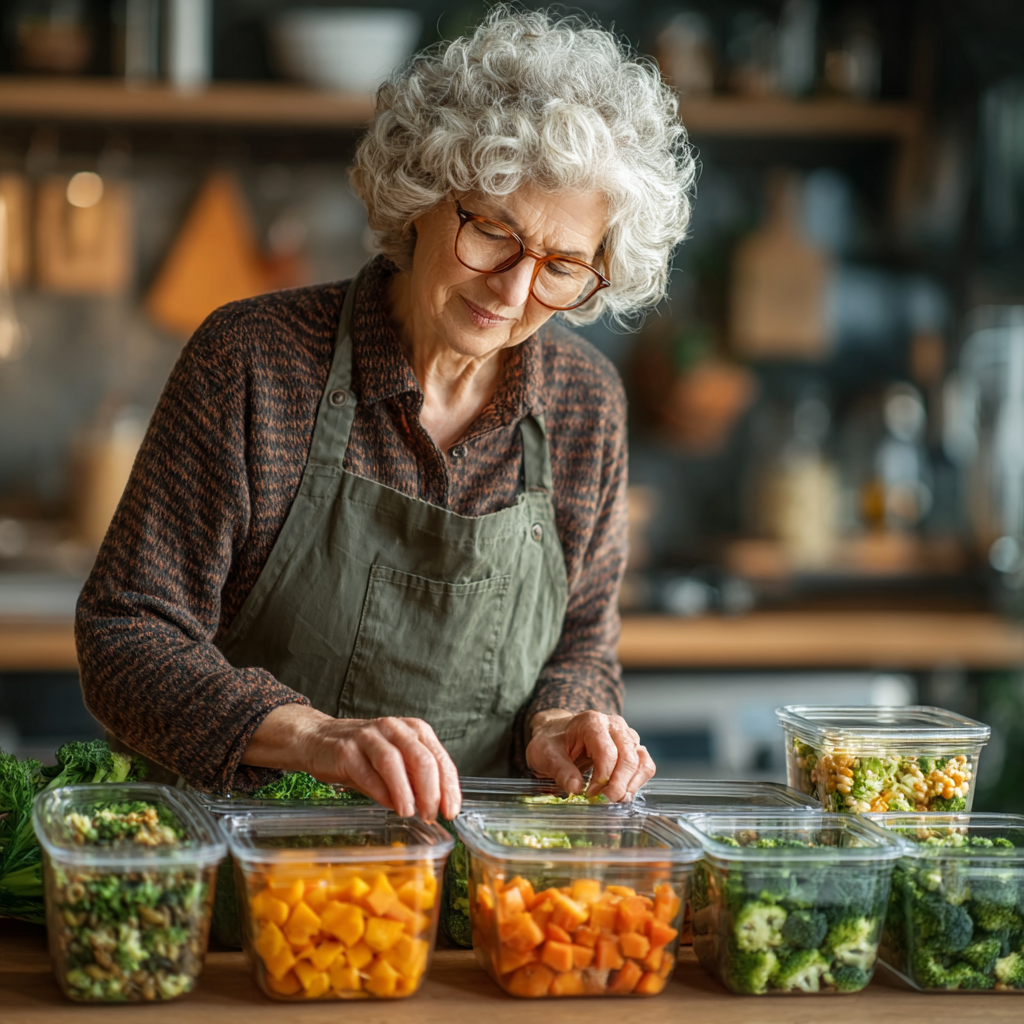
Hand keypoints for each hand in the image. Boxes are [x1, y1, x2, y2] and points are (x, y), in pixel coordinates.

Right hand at [243, 705, 460, 821]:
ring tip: (410, 813)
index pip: (439, 758)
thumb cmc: (363, 755)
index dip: (449, 787)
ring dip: (405, 792)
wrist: (318, 739)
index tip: (451, 811)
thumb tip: (434, 808)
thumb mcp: (395, 763)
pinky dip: (380, 792)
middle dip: (431, 791)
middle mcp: (394, 728)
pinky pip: (367, 773)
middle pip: (421, 758)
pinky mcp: (345, 750)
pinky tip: (388, 806)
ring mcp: (369, 736)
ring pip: (394, 762)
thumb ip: (413, 780)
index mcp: (413, 730)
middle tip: (431, 815)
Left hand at [525, 709, 654, 802]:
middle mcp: (614, 725)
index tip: (591, 794)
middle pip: (628, 757)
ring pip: (641, 761)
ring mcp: (626, 736)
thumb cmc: (553, 742)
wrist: (558, 734)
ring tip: (616, 800)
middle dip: (619, 784)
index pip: (607, 752)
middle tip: (606, 801)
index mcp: (592, 722)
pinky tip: (624, 792)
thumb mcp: (545, 753)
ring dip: (632, 784)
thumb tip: (576, 788)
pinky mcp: (632, 748)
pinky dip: (639, 781)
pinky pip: (645, 765)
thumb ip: (560, 770)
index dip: (602, 777)